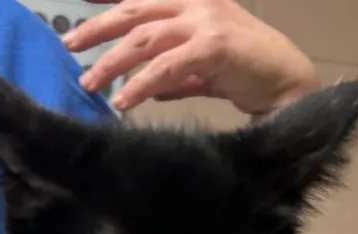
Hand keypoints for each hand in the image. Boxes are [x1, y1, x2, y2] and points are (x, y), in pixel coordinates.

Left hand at [64, 0, 318, 115]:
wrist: (289, 82)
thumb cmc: (249, 74)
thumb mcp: (203, 70)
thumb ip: (174, 75)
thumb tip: (146, 88)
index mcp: (193, 3)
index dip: (109, 0)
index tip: (80, 3)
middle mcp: (196, 3)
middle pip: (134, 12)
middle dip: (97, 29)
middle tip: (69, 45)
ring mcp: (204, 21)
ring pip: (144, 38)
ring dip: (113, 62)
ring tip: (90, 82)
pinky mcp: (213, 46)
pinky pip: (166, 66)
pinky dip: (141, 83)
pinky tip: (124, 100)